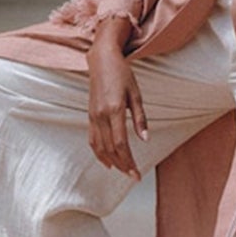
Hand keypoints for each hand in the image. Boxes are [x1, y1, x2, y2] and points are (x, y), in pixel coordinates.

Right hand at [88, 36, 148, 178]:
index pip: (120, 144)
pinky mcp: (90, 115)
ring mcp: (93, 116)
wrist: (102, 60)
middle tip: (133, 175)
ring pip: (100, 147)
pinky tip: (107, 160)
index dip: (129, 161)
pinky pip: (93, 139)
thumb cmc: (122, 74)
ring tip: (123, 171)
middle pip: (110, 149)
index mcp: (114, 110)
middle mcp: (101, 115)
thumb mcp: (136, 94)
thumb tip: (145, 139)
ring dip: (111, 161)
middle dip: (122, 165)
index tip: (137, 173)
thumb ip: (140, 118)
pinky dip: (99, 153)